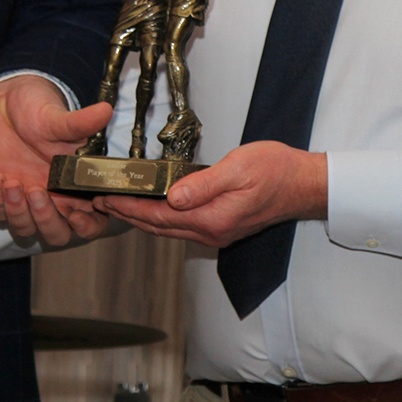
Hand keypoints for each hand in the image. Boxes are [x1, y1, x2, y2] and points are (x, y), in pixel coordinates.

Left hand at [0, 75, 112, 245]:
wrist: (1, 104)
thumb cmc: (36, 110)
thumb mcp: (57, 117)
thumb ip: (80, 122)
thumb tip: (106, 110)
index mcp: (75, 186)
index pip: (92, 221)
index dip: (88, 226)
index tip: (77, 215)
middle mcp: (52, 199)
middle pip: (57, 234)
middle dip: (47, 220)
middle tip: (37, 191)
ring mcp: (24, 201)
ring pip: (26, 230)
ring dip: (19, 212)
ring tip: (12, 181)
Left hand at [94, 142, 326, 246]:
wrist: (303, 185)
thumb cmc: (275, 171)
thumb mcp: (239, 169)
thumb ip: (203, 185)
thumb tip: (171, 197)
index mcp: (211, 219)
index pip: (157, 215)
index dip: (128, 207)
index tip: (103, 198)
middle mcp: (210, 232)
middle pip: (157, 226)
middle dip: (126, 215)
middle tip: (98, 202)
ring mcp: (216, 233)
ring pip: (167, 229)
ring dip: (140, 218)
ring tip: (116, 205)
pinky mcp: (221, 227)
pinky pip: (180, 227)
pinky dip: (159, 219)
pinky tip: (151, 208)